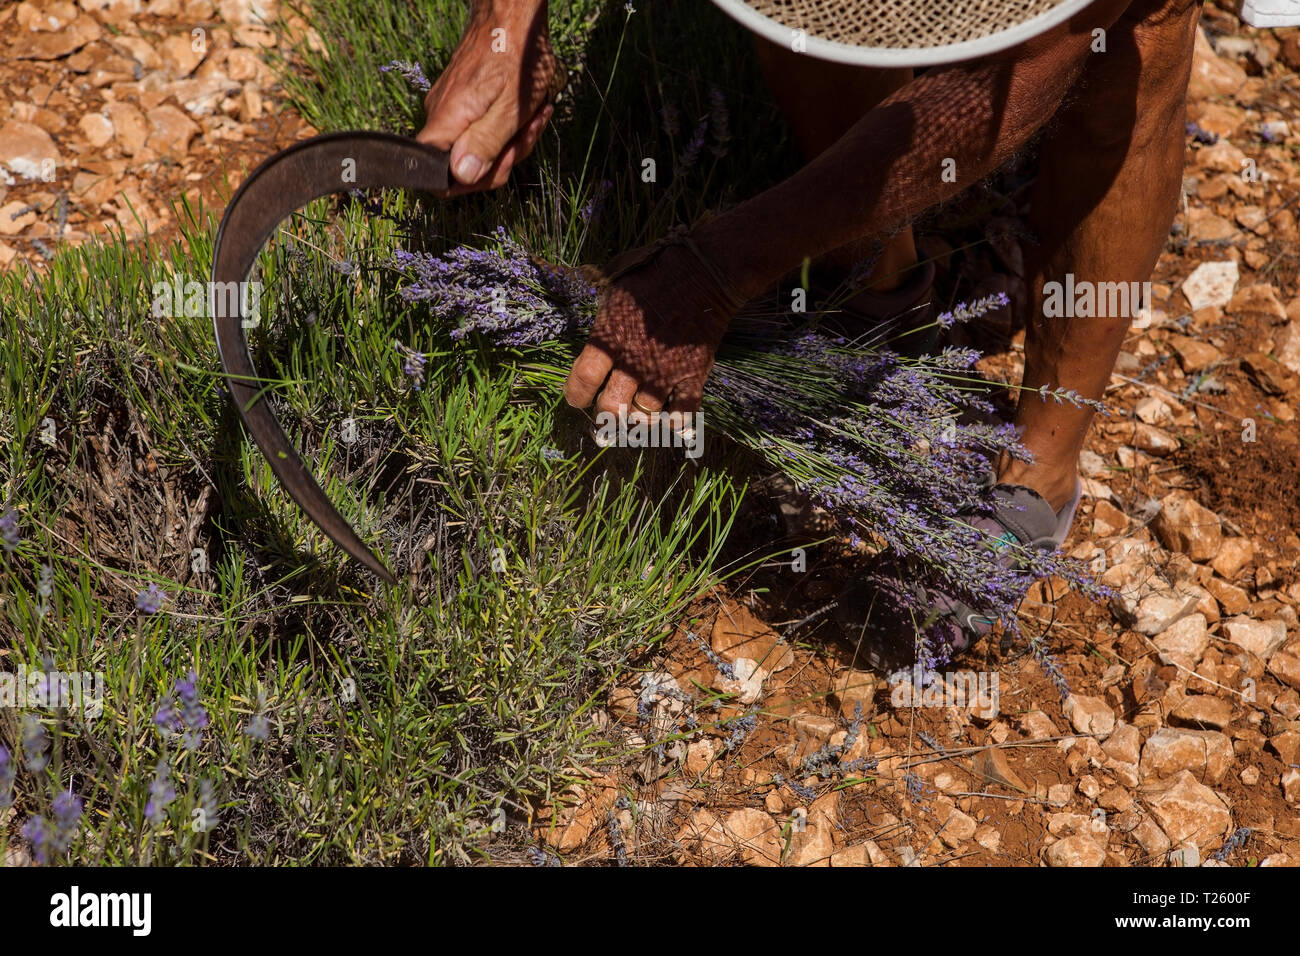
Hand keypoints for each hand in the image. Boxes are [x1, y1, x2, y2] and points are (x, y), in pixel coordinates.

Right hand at [417, 0, 558, 194]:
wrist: (511, 14)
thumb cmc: (516, 56)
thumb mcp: (510, 109)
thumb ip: (485, 144)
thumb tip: (461, 175)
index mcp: (447, 123)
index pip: (438, 177)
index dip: (471, 182)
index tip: (501, 162)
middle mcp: (441, 118)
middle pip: (464, 166)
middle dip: (502, 159)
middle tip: (526, 134)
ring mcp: (451, 109)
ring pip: (479, 147)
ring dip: (512, 141)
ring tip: (534, 118)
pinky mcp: (462, 101)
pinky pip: (482, 128)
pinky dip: (508, 126)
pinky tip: (529, 113)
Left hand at [563, 238, 742, 417]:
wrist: (702, 271)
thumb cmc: (653, 272)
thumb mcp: (612, 282)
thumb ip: (598, 305)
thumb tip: (575, 291)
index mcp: (609, 337)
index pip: (583, 379)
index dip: (576, 395)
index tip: (578, 399)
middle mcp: (633, 361)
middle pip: (611, 408)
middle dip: (606, 416)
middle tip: (608, 413)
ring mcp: (664, 372)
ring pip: (644, 415)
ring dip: (638, 419)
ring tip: (637, 413)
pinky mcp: (692, 375)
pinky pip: (683, 414)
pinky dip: (676, 422)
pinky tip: (670, 420)